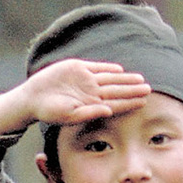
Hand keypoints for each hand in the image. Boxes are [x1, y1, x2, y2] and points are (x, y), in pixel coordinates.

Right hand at [0, 60, 151, 136]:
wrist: (32, 98)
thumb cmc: (49, 111)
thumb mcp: (69, 115)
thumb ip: (89, 112)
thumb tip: (108, 109)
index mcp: (92, 104)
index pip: (116, 103)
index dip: (130, 102)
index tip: (144, 102)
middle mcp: (91, 92)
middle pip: (116, 90)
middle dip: (133, 90)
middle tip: (149, 88)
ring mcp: (85, 79)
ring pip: (110, 78)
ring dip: (125, 79)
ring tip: (141, 80)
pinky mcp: (77, 68)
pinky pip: (96, 67)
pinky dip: (108, 68)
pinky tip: (119, 69)